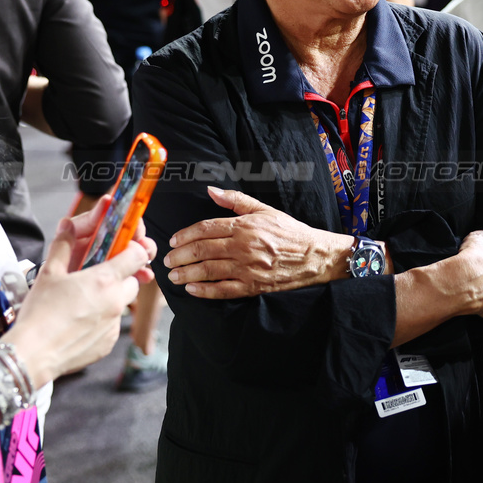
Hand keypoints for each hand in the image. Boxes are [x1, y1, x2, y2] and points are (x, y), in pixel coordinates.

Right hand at [5, 211, 157, 386]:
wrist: (33, 354)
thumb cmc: (39, 314)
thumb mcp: (48, 273)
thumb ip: (62, 246)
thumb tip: (67, 225)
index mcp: (104, 280)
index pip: (138, 256)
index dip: (133, 250)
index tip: (124, 250)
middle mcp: (115, 302)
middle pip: (133, 281)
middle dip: (120, 277)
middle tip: (97, 278)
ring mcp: (114, 325)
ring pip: (123, 305)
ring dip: (111, 299)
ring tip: (84, 301)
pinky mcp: (109, 343)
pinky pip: (113, 326)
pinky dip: (103, 321)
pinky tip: (81, 321)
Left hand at [165, 186, 353, 298]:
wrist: (315, 256)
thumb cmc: (289, 231)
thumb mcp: (264, 209)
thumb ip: (235, 200)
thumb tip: (211, 190)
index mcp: (244, 225)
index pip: (206, 228)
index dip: (186, 235)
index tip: (174, 241)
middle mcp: (243, 246)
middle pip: (202, 250)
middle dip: (180, 257)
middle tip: (168, 261)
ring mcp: (248, 268)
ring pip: (209, 271)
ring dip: (187, 275)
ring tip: (174, 277)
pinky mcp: (254, 286)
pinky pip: (224, 290)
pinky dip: (205, 292)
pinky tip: (192, 291)